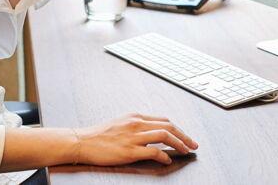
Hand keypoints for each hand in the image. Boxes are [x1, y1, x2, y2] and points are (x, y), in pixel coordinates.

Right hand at [76, 113, 197, 165]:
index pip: (164, 119)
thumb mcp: (121, 123)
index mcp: (135, 116)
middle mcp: (136, 123)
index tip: (186, 136)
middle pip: (168, 125)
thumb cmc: (100, 135)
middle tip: (193, 144)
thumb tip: (152, 132)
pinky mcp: (129, 151)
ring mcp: (133, 137)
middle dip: (184, 135)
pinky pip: (153, 151)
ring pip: (164, 135)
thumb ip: (137, 125)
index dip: (178, 128)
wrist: (83, 141)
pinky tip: (167, 160)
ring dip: (179, 143)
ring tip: (186, 151)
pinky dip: (164, 156)